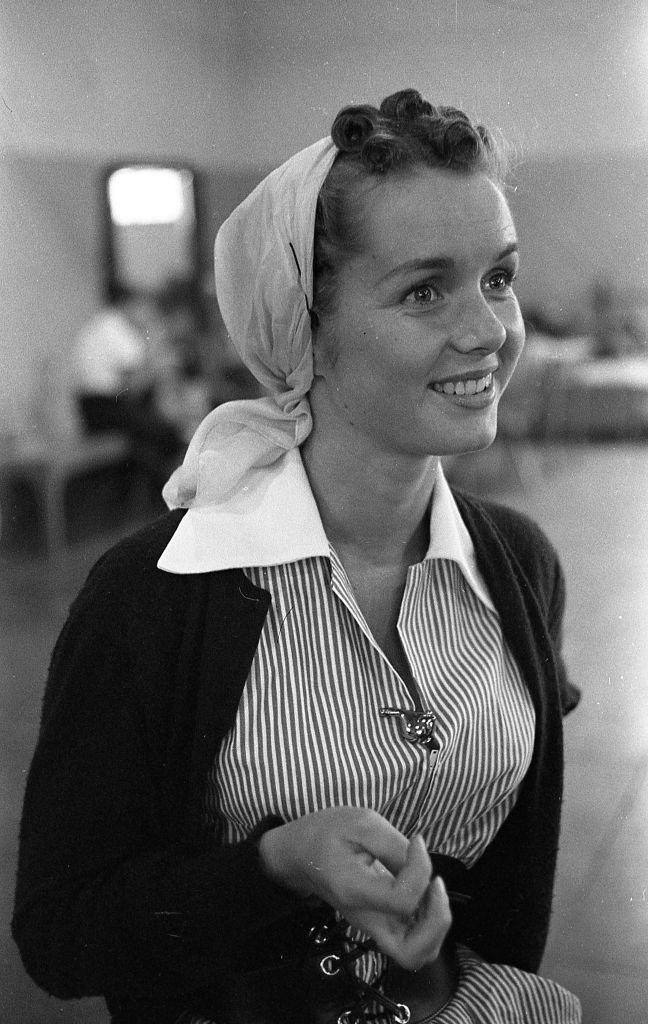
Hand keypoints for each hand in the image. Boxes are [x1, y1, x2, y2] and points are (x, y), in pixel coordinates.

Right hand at [258, 806, 450, 969]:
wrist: (300, 853)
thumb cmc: (327, 834)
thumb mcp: (361, 823)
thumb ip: (395, 845)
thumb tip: (424, 863)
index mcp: (355, 891)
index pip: (401, 902)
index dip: (420, 871)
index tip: (416, 843)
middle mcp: (365, 919)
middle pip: (410, 953)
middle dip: (437, 923)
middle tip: (435, 885)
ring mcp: (372, 926)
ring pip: (415, 953)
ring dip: (435, 926)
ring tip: (432, 890)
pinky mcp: (379, 923)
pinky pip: (412, 940)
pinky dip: (428, 924)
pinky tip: (424, 893)